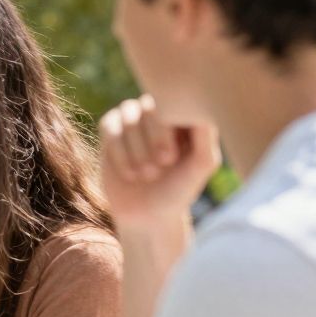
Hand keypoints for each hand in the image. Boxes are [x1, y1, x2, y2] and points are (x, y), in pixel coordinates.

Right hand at [97, 96, 219, 228]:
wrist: (148, 214)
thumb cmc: (180, 189)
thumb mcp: (201, 165)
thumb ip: (205, 136)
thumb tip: (199, 107)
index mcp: (184, 115)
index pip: (175, 102)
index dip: (169, 129)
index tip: (171, 159)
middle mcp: (159, 111)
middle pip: (150, 106)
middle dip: (153, 138)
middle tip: (161, 166)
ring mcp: (134, 117)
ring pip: (128, 116)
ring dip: (136, 149)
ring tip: (147, 174)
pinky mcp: (111, 128)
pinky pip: (110, 127)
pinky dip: (120, 154)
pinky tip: (130, 175)